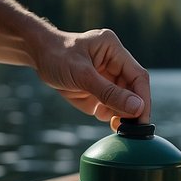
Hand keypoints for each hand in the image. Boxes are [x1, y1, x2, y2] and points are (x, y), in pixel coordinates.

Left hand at [35, 28, 151, 122]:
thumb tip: (137, 108)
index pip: (138, 76)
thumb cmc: (57, 56)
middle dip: (131, 110)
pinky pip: (110, 106)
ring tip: (114, 124)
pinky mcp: (98, 89)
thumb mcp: (82, 75)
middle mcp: (115, 63)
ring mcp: (107, 77)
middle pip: (133, 91)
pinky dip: (109, 115)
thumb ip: (109, 92)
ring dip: (120, 114)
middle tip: (129, 129)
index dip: (143, 99)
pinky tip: (101, 116)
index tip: (142, 119)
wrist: (37, 55)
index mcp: (114, 50)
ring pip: (123, 101)